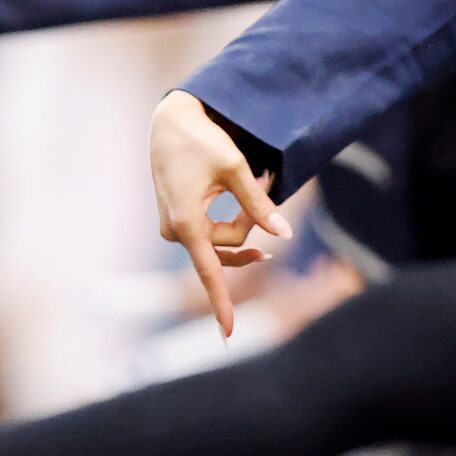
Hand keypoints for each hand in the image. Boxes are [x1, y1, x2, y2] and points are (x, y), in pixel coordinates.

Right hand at [150, 90, 291, 337]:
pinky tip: (237, 188)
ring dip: (240, 219)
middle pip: (227, 248)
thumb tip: (285, 235)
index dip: (222, 303)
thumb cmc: (202, 141)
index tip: (229, 334)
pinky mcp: (175, 220)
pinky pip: (208, 232)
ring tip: (258, 179)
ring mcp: (173, 227)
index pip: (209, 272)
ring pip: (219, 241)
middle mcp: (175, 230)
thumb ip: (259, 205)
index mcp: (187, 222)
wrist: (170, 121)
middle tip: (267, 179)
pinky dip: (226, 217)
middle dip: (250, 224)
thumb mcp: (236, 169)